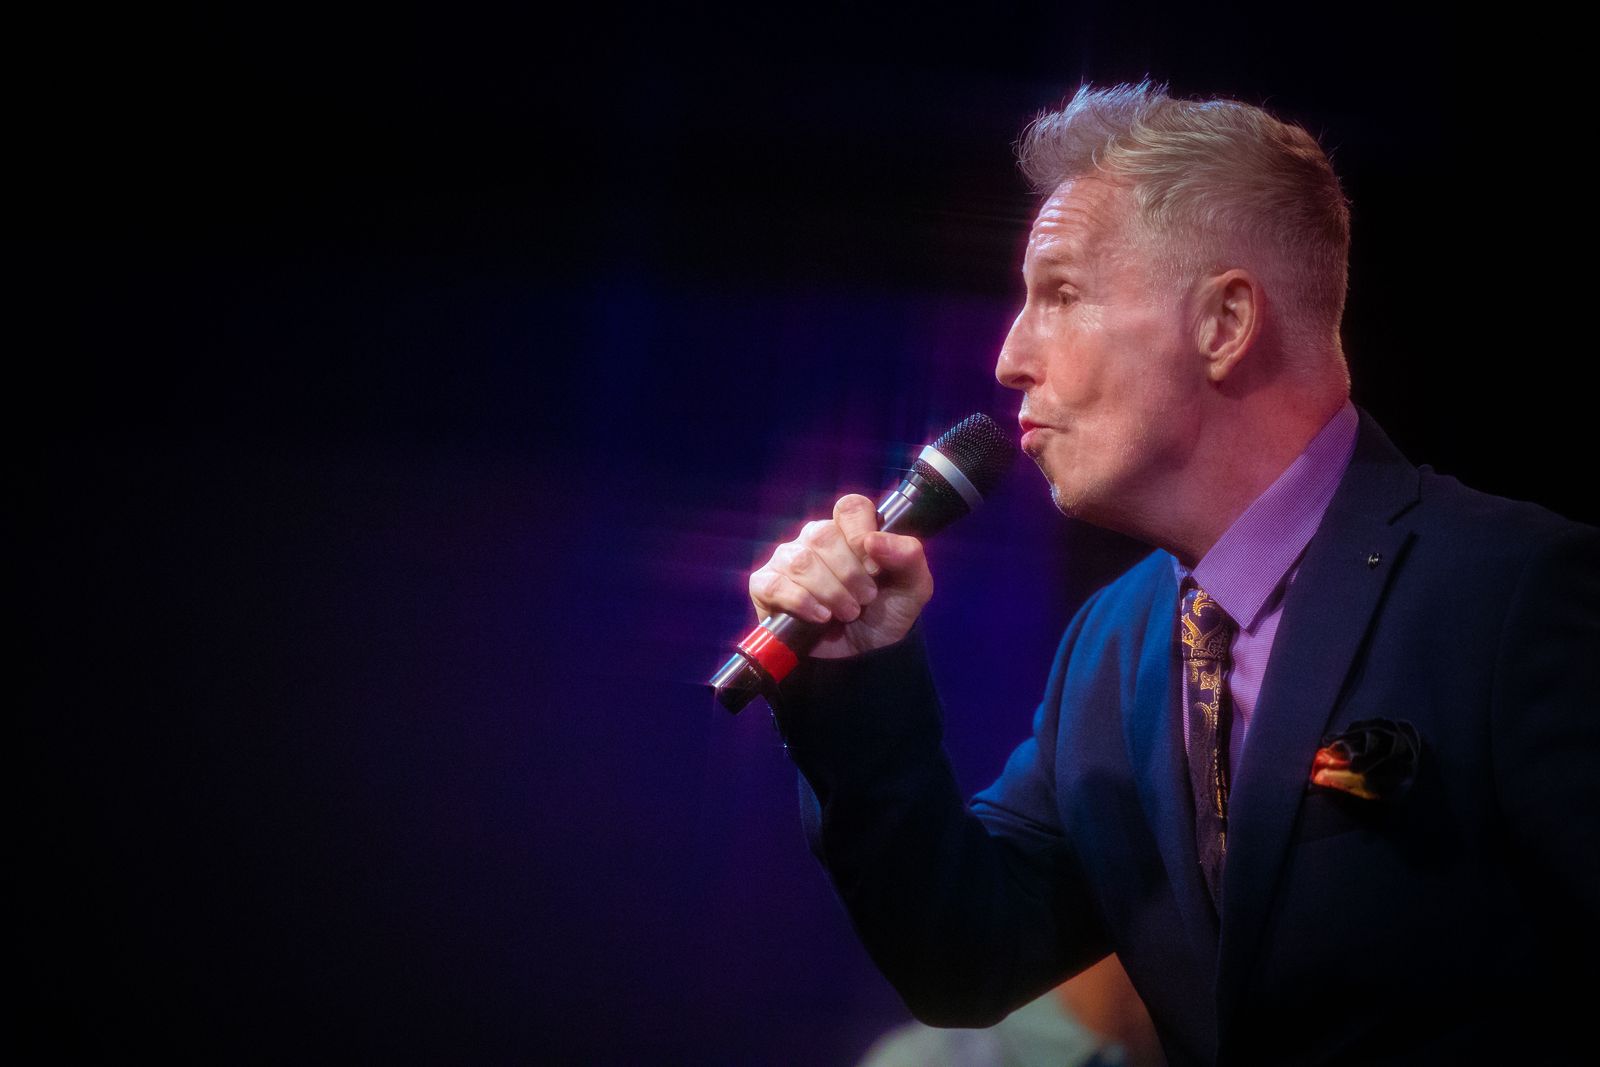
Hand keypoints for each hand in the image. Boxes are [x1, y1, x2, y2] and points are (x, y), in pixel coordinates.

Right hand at [749, 493, 933, 658]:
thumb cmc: (885, 614)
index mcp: (849, 530)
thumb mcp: (913, 588)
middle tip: (864, 600)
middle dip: (849, 574)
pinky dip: (801, 602)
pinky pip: (774, 584)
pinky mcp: (765, 586)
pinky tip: (820, 617)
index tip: (875, 566)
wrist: (864, 657)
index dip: (862, 533)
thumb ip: (908, 556)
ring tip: (847, 613)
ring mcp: (787, 560)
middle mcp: (815, 539)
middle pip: (822, 535)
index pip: (850, 508)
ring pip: (800, 560)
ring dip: (830, 592)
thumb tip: (873, 539)